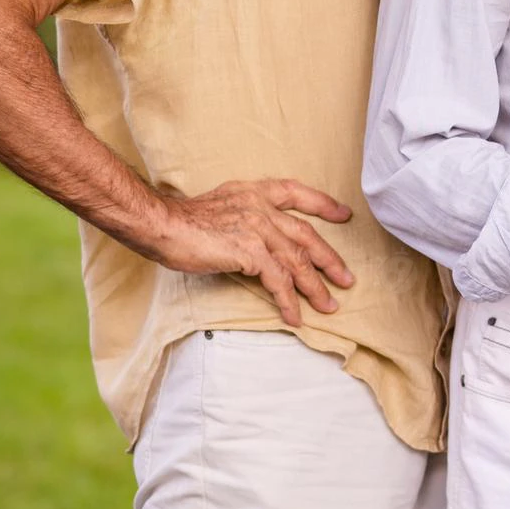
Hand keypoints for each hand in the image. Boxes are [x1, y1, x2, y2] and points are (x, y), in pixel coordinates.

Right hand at [148, 178, 355, 326]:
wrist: (161, 225)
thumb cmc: (183, 221)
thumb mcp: (222, 205)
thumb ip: (245, 214)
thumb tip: (258, 239)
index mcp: (255, 192)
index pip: (297, 193)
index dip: (323, 204)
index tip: (343, 215)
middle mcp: (262, 206)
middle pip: (306, 235)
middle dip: (329, 259)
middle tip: (347, 278)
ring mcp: (258, 228)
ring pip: (297, 261)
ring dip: (315, 287)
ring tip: (329, 305)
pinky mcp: (250, 251)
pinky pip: (278, 280)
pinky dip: (288, 301)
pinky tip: (295, 316)